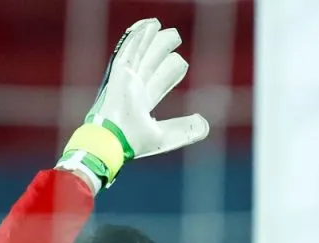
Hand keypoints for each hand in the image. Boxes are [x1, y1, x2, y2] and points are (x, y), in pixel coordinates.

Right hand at [56, 18, 209, 191]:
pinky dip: (136, 38)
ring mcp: (125, 80)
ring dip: (149, 39)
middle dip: (161, 50)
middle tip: (174, 37)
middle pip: (150, 63)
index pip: (159, 82)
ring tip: (158, 25)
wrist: (114, 140)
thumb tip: (205, 124)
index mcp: (142, 104)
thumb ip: (185, 130)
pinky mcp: (119, 73)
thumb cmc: (133, 142)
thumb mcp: (165, 136)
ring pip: (140, 53)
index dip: (170, 72)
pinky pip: (129, 50)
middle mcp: (133, 90)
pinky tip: (146, 26)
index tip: (181, 63)